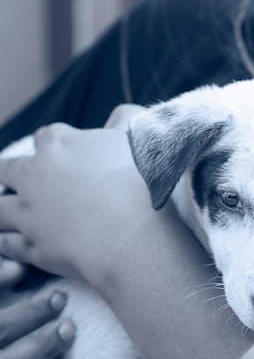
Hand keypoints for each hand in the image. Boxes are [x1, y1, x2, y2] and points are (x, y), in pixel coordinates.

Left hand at [0, 122, 155, 288]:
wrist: (130, 233)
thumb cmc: (135, 183)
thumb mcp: (134, 138)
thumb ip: (125, 119)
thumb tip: (124, 113)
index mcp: (57, 145)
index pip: (44, 137)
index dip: (52, 147)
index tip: (60, 156)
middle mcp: (34, 176)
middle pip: (7, 169)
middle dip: (10, 173)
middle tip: (21, 180)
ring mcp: (28, 212)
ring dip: (3, 210)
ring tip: (9, 214)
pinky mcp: (31, 246)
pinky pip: (8, 244)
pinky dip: (8, 244)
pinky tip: (13, 243)